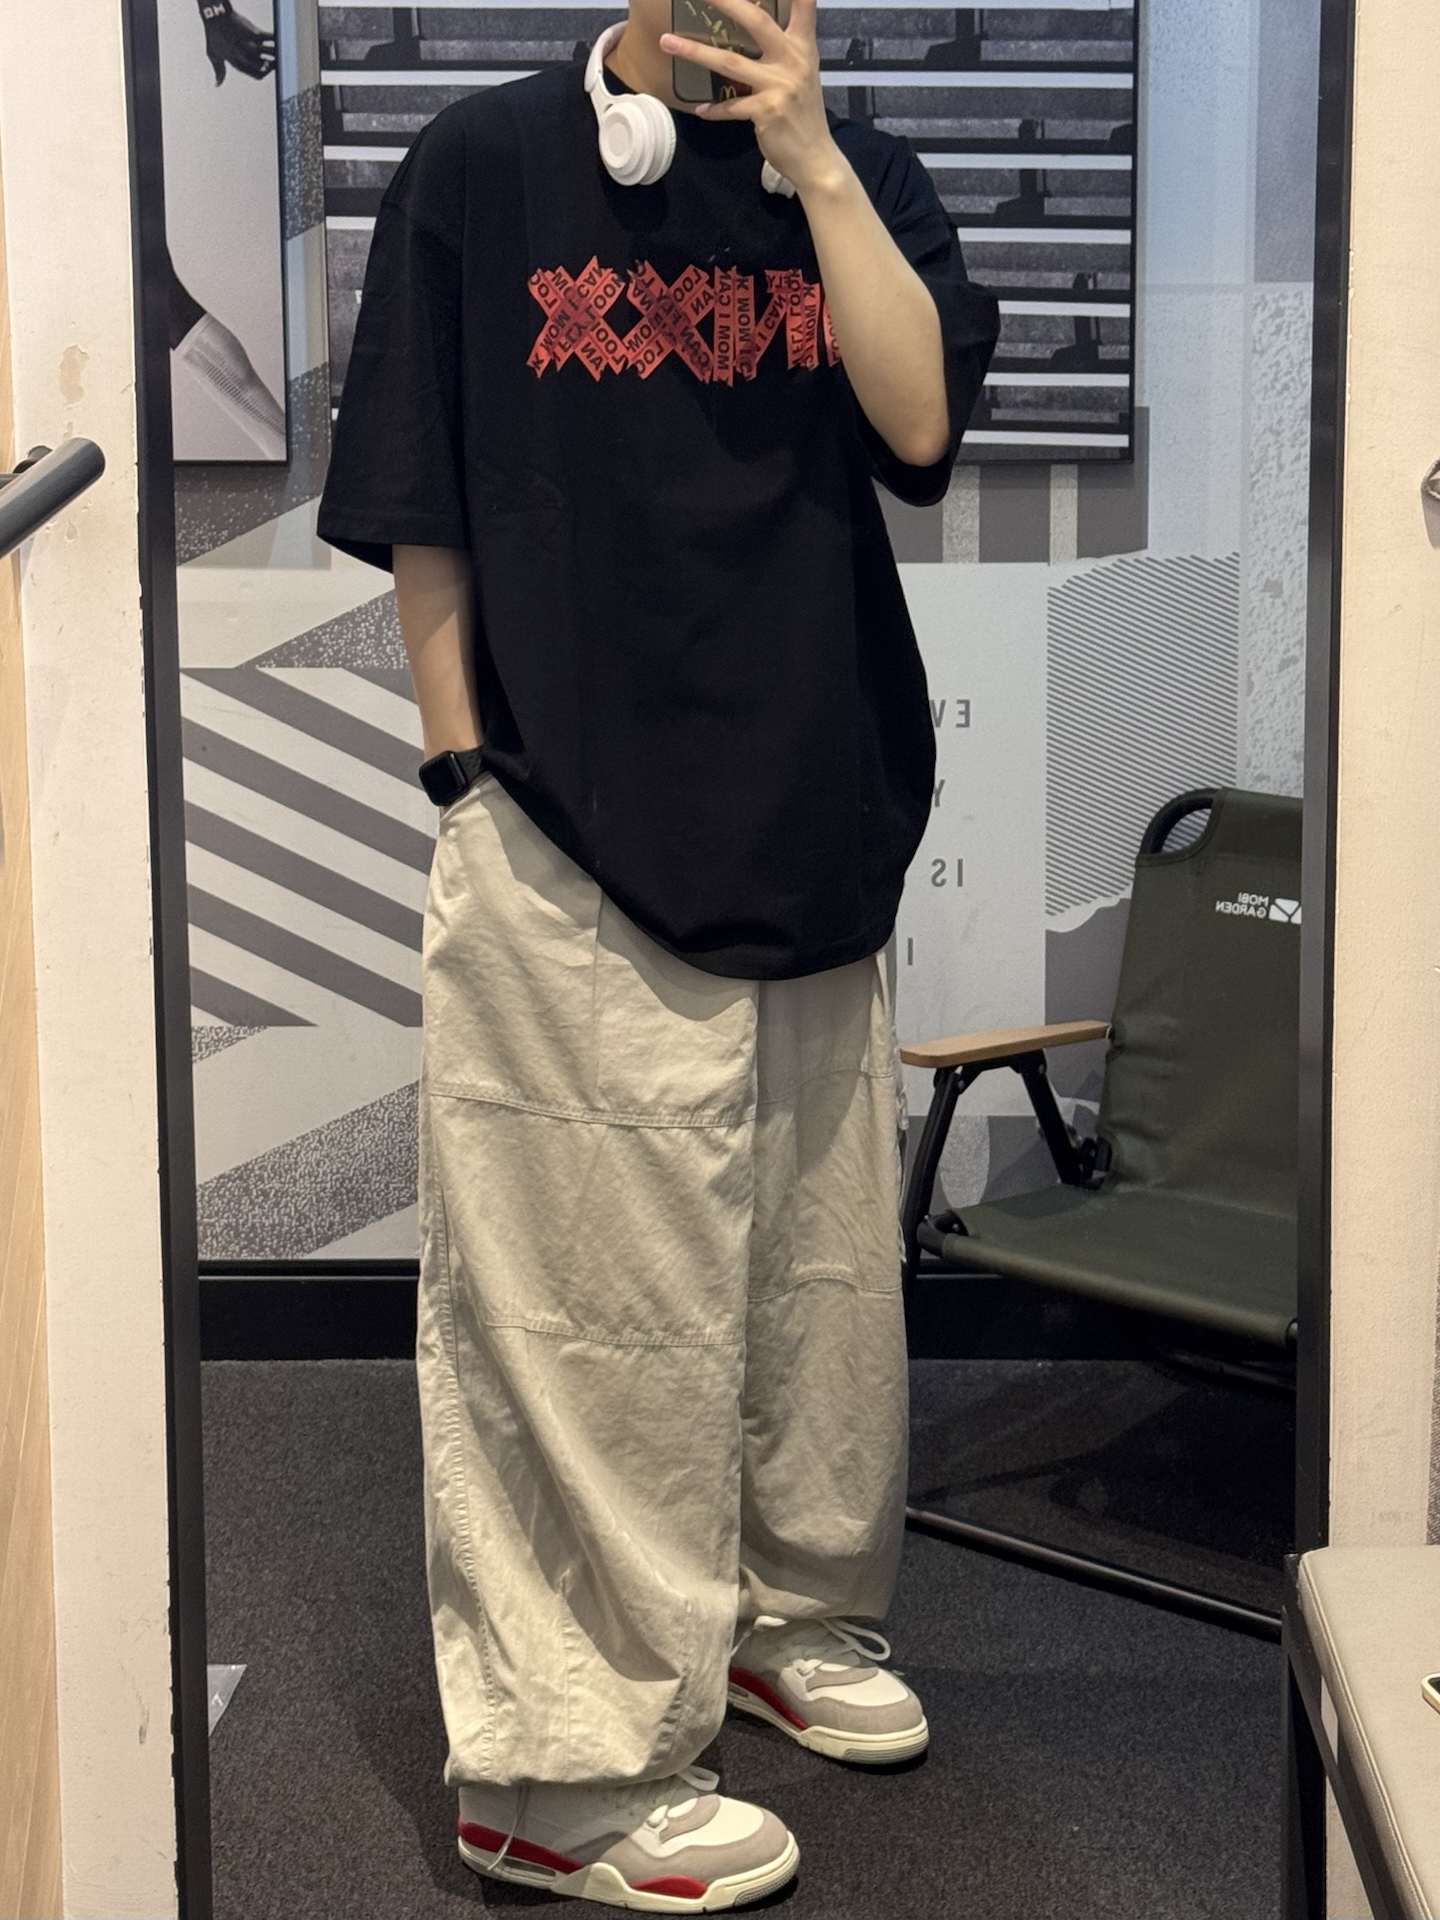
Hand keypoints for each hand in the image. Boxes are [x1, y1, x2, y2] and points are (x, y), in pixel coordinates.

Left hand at [199, 0, 276, 83]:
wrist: (215, 15)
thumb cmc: (214, 34)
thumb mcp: (213, 54)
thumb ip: (219, 70)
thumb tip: (217, 84)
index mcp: (238, 64)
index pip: (258, 75)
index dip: (266, 72)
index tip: (269, 64)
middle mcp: (246, 58)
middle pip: (267, 67)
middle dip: (274, 63)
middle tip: (279, 57)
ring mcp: (251, 46)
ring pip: (272, 54)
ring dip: (279, 52)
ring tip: (283, 48)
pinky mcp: (255, 34)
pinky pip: (271, 39)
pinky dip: (277, 38)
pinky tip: (280, 37)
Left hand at [659, 0, 845, 198]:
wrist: (815, 158)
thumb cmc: (804, 116)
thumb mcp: (802, 75)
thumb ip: (785, 51)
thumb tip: (759, 32)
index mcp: (803, 48)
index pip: (803, 6)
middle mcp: (793, 61)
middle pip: (757, 21)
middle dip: (727, 2)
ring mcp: (779, 86)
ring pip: (730, 62)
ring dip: (695, 51)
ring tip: (667, 42)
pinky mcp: (767, 112)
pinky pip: (731, 107)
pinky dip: (714, 109)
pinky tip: (701, 110)